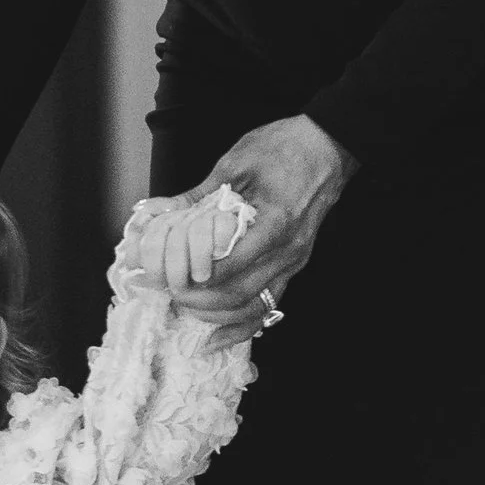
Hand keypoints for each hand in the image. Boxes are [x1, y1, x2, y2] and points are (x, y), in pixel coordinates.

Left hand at [154, 115, 354, 334]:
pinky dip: (241, 326)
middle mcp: (288, 250)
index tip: (166, 275)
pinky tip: (216, 338)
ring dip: (216, 316)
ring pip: (253, 307)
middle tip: (168, 293)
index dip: (193, 278)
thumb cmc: (284, 148)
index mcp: (274, 223)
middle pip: (238, 294)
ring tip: (185, 309)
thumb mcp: (234, 164)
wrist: (326, 147)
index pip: (228, 266)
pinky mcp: (294, 266)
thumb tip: (158, 213)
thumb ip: (198, 197)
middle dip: (197, 301)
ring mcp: (294, 262)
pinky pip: (268, 305)